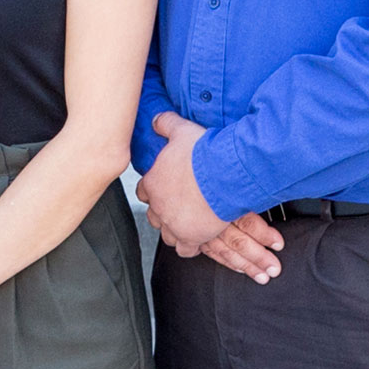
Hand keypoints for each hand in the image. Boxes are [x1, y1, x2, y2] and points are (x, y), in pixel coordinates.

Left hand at [143, 112, 282, 283]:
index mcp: (153, 182)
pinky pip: (184, 249)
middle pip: (154, 215)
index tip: (162, 188)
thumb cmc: (204, 154)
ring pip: (167, 234)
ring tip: (187, 224)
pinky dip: (190, 246)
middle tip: (178, 207)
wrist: (224, 175)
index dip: (153, 190)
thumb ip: (166, 124)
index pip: (143, 191)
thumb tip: (156, 118)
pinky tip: (197, 239)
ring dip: (175, 229)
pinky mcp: (191, 237)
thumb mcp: (182, 131)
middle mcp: (159, 206)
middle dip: (164, 212)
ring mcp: (174, 223)